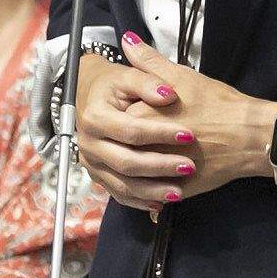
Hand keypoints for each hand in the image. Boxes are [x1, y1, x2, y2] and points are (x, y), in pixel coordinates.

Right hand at [73, 47, 189, 212]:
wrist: (92, 96)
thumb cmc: (113, 86)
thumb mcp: (128, 75)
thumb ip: (148, 81)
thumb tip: (168, 94)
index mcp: (95, 118)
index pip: (131, 131)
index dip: (161, 134)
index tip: (188, 135)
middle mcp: (89, 144)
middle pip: (126, 162)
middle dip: (160, 167)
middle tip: (188, 166)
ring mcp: (92, 164)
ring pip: (122, 185)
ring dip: (152, 191)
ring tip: (179, 192)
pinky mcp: (98, 176)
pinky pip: (119, 195)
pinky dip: (141, 201)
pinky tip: (162, 202)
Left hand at [116, 35, 275, 203]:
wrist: (249, 135)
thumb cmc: (217, 103)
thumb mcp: (181, 75)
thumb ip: (149, 60)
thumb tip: (127, 40)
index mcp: (142, 117)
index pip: (116, 118)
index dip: (125, 113)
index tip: (135, 109)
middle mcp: (145, 147)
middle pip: (123, 147)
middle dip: (131, 142)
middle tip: (149, 132)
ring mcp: (160, 173)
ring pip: (135, 175)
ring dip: (137, 169)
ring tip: (150, 157)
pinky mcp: (175, 191)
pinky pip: (153, 195)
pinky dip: (152, 190)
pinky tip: (157, 181)